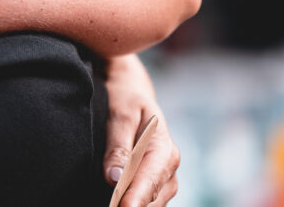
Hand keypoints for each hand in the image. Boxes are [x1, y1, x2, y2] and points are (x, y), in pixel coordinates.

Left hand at [104, 55, 179, 205]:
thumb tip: (114, 177)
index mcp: (163, 147)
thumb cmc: (125, 97)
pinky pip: (149, 197)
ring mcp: (164, 173)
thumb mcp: (119, 114)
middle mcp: (169, 163)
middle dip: (136, 205)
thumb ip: (118, 146)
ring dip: (138, 205)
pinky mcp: (155, 178)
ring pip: (154, 200)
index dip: (137, 197)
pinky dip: (138, 202)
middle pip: (154, 195)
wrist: (131, 89)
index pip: (151, 179)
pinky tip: (120, 204)